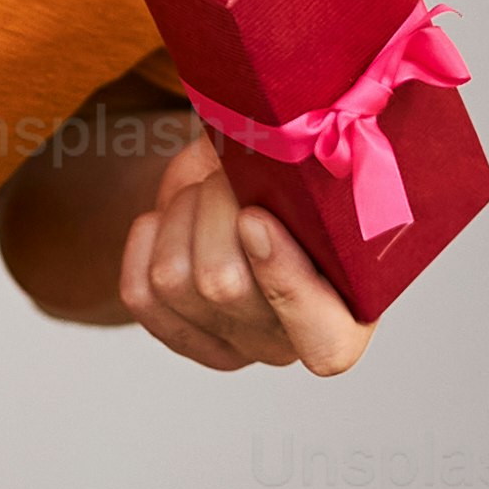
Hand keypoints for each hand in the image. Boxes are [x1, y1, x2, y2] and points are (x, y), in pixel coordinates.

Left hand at [118, 123, 370, 373]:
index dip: (287, 284)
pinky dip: (149, 237)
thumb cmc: (295, 175)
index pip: (324, 343)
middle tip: (232, 174)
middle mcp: (290, 342)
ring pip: (173, 280)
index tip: (254, 218)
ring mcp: (232, 344)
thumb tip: (289, 144)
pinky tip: (172, 218)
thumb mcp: (312, 164)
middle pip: (223, 285)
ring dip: (183, 213)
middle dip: (216, 206)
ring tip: (207, 193)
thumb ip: (311, 169)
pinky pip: (139, 293)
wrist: (246, 185)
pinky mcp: (180, 334)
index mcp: (350, 312)